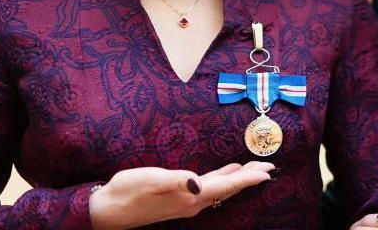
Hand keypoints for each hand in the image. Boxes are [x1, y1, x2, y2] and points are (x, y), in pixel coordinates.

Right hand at [89, 161, 273, 229]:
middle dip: (249, 177)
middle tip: (269, 167)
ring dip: (237, 178)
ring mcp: (186, 201)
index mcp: (190, 197)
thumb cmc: (127, 192)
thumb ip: (176, 180)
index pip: (226, 186)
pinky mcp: (178, 197)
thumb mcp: (151, 181)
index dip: (248, 178)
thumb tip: (198, 182)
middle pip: (228, 188)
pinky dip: (221, 178)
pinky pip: (209, 188)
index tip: (267, 172)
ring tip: (253, 169)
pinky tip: (224, 173)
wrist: (108, 210)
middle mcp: (192, 201)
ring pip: (220, 188)